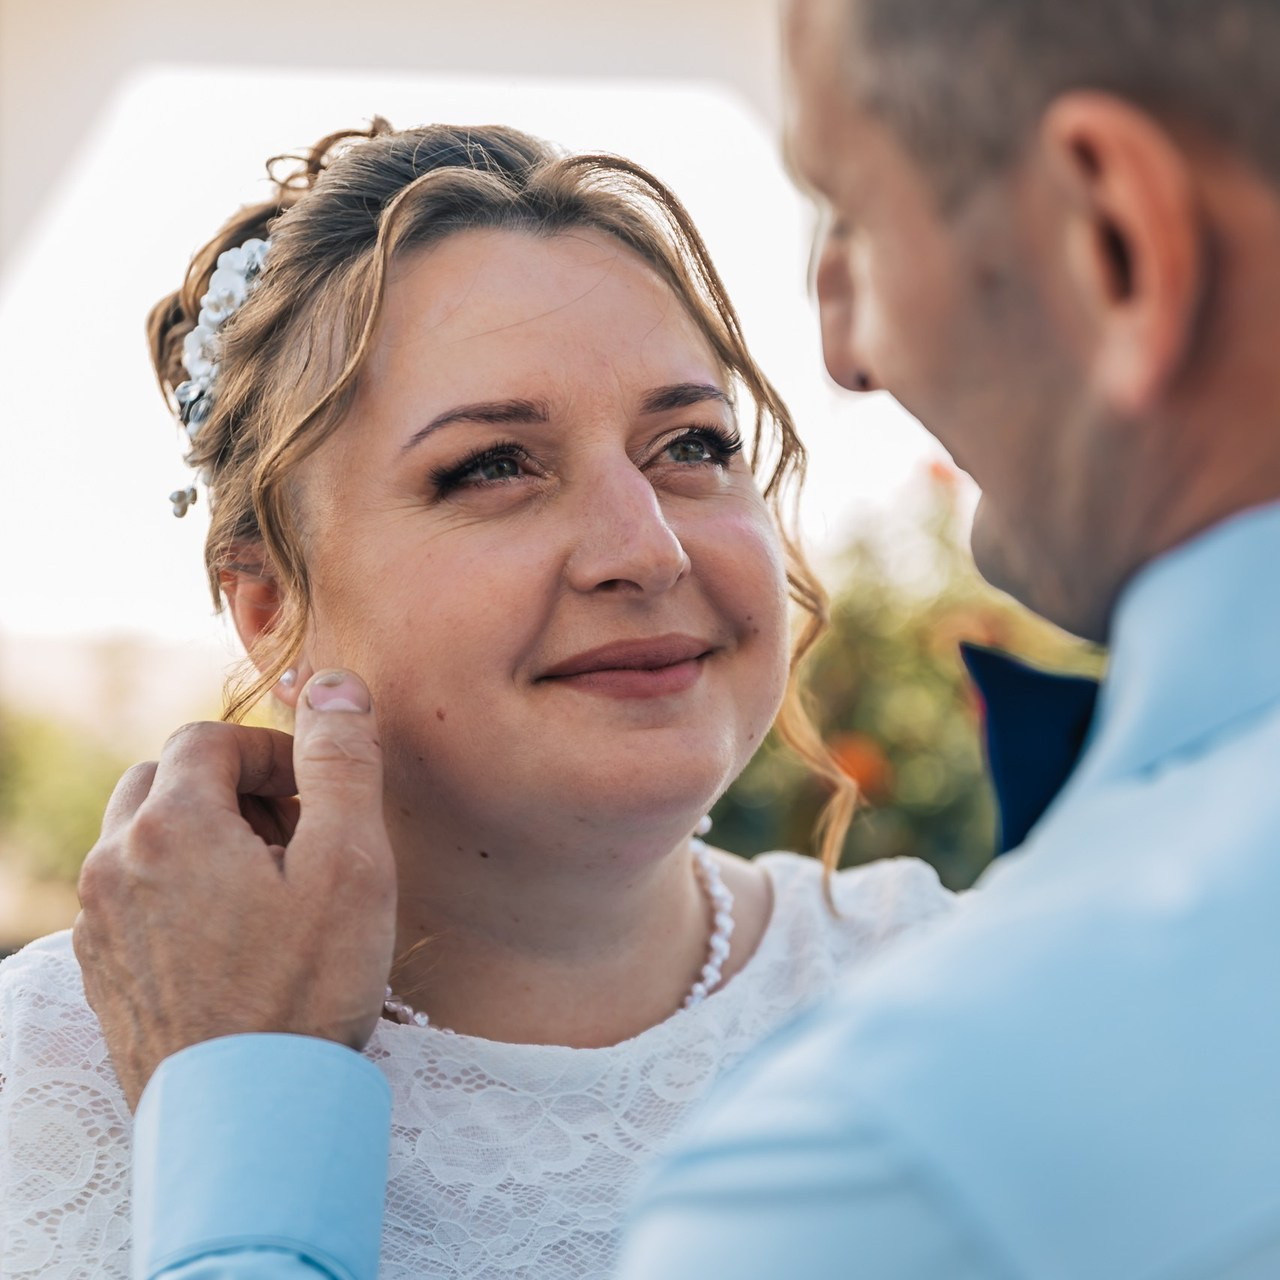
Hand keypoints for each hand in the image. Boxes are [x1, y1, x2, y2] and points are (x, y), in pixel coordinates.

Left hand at [73, 670, 395, 1109]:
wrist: (248, 1119)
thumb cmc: (306, 990)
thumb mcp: (350, 862)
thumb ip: (340, 761)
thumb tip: (332, 684)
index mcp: (169, 827)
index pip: (208, 740)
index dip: (271, 754)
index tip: (315, 798)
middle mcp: (114, 865)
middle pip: (163, 781)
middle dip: (229, 790)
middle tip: (292, 837)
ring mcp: (98, 924)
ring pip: (142, 837)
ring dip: (202, 837)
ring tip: (267, 889)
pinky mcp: (102, 972)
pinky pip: (132, 895)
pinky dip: (178, 887)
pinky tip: (233, 936)